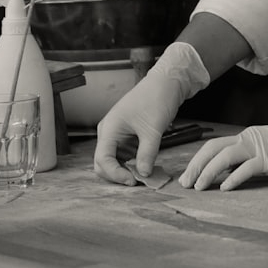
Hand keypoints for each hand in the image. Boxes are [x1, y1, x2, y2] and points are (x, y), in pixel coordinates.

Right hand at [93, 42, 208, 183]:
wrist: (166, 84)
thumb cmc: (156, 99)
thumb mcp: (153, 130)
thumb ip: (147, 154)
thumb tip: (144, 175)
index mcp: (109, 128)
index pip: (102, 159)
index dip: (115, 174)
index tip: (133, 181)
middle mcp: (108, 133)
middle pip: (103, 163)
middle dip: (117, 175)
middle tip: (137, 182)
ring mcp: (116, 136)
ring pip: (113, 162)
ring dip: (125, 171)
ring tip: (143, 177)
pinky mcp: (127, 137)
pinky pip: (124, 157)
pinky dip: (132, 165)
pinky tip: (145, 168)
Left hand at [179, 99, 267, 190]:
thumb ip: (251, 159)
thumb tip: (233, 173)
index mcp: (248, 137)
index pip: (214, 146)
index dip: (198, 160)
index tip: (189, 176)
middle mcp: (249, 139)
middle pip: (212, 149)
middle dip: (195, 166)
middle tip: (185, 184)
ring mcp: (259, 148)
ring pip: (224, 157)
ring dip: (207, 172)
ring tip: (198, 187)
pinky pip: (246, 168)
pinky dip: (232, 178)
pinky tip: (224, 188)